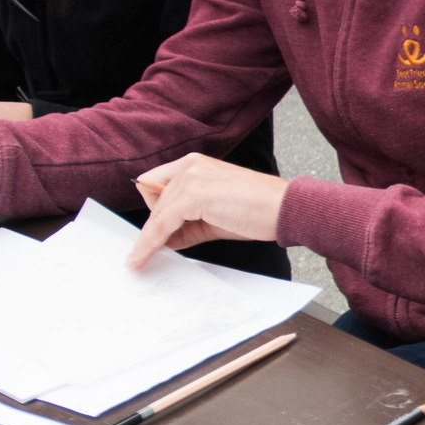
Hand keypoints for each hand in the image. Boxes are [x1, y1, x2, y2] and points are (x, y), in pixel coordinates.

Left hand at [129, 158, 287, 259]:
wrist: (284, 209)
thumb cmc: (258, 210)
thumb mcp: (213, 217)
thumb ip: (186, 224)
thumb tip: (162, 241)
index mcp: (194, 164)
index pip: (155, 184)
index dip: (151, 210)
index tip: (144, 234)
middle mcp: (189, 165)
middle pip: (153, 201)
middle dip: (152, 229)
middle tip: (144, 254)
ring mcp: (191, 178)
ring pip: (156, 214)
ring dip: (148, 239)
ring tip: (140, 260)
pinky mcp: (193, 195)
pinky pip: (161, 224)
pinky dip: (149, 242)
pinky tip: (142, 257)